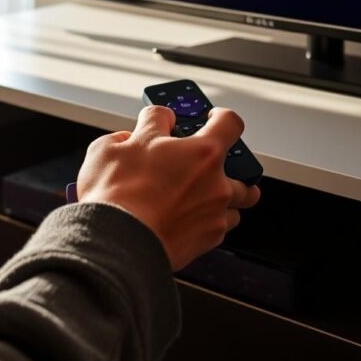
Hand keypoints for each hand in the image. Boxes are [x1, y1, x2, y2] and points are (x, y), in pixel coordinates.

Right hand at [76, 105, 260, 270]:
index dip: (222, 116)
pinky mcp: (207, 240)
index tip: (213, 118)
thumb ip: (141, 129)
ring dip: (222, 196)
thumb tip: (146, 128)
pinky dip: (207, 221)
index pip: (230, 122)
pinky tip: (186, 218)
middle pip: (244, 170)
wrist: (116, 243)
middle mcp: (217, 182)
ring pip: (235, 202)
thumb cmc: (116, 196)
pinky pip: (217, 227)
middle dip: (231, 165)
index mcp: (202, 152)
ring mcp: (215, 213)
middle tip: (207, 164)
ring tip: (200, 194)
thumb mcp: (116, 144)